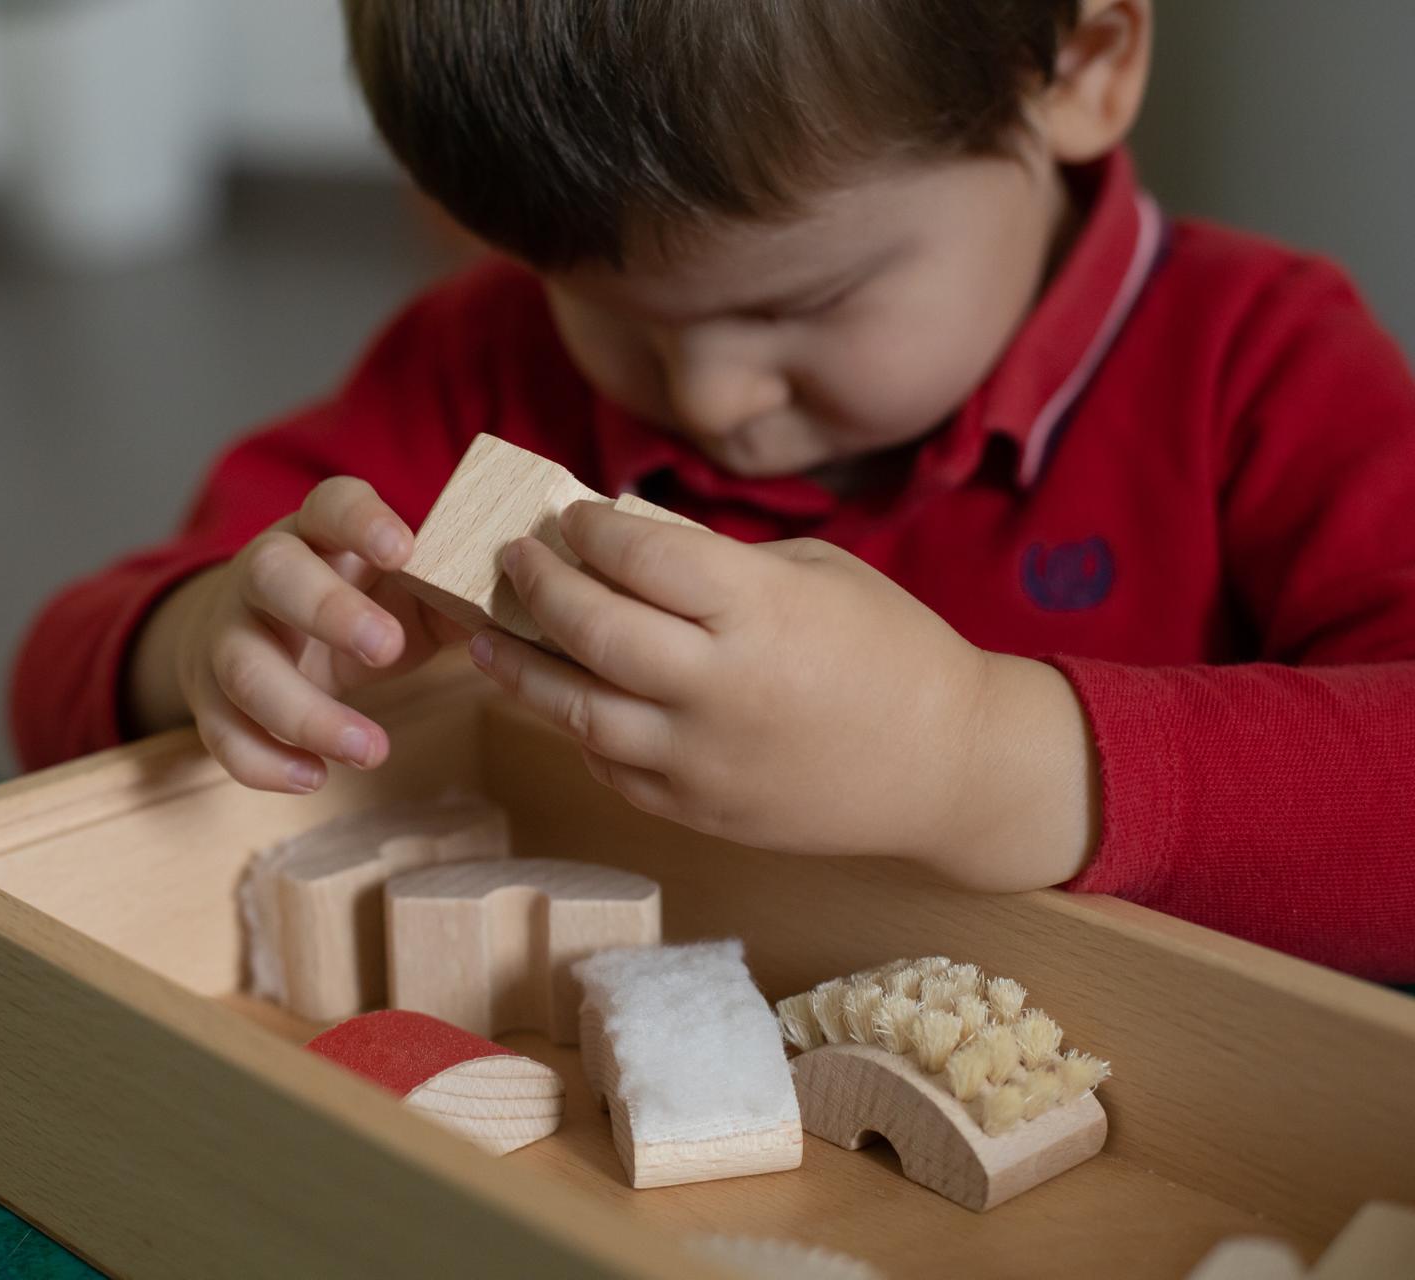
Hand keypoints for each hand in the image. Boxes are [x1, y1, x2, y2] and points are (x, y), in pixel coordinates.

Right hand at [132, 477, 466, 792]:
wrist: (259, 634)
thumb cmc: (355, 607)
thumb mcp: (404, 594)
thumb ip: (454, 602)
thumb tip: (518, 622)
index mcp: (318, 533)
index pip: (331, 506)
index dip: (362, 522)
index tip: (404, 548)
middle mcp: (263, 572)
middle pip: (274, 574)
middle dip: (328, 610)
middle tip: (389, 648)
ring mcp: (229, 633)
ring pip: (245, 666)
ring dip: (306, 712)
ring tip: (371, 748)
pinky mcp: (209, 696)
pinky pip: (221, 732)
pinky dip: (265, 761)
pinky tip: (314, 776)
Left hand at [467, 501, 1096, 888]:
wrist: (947, 766)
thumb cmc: (890, 650)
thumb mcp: (815, 573)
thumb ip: (719, 562)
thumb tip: (626, 541)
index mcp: (759, 611)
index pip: (639, 556)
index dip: (589, 530)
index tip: (569, 518)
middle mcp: (719, 685)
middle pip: (592, 629)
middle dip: (538, 585)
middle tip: (514, 560)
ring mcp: (701, 757)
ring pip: (575, 710)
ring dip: (519, 668)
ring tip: (486, 636)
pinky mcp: (695, 810)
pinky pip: (609, 766)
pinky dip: (576, 728)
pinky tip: (560, 697)